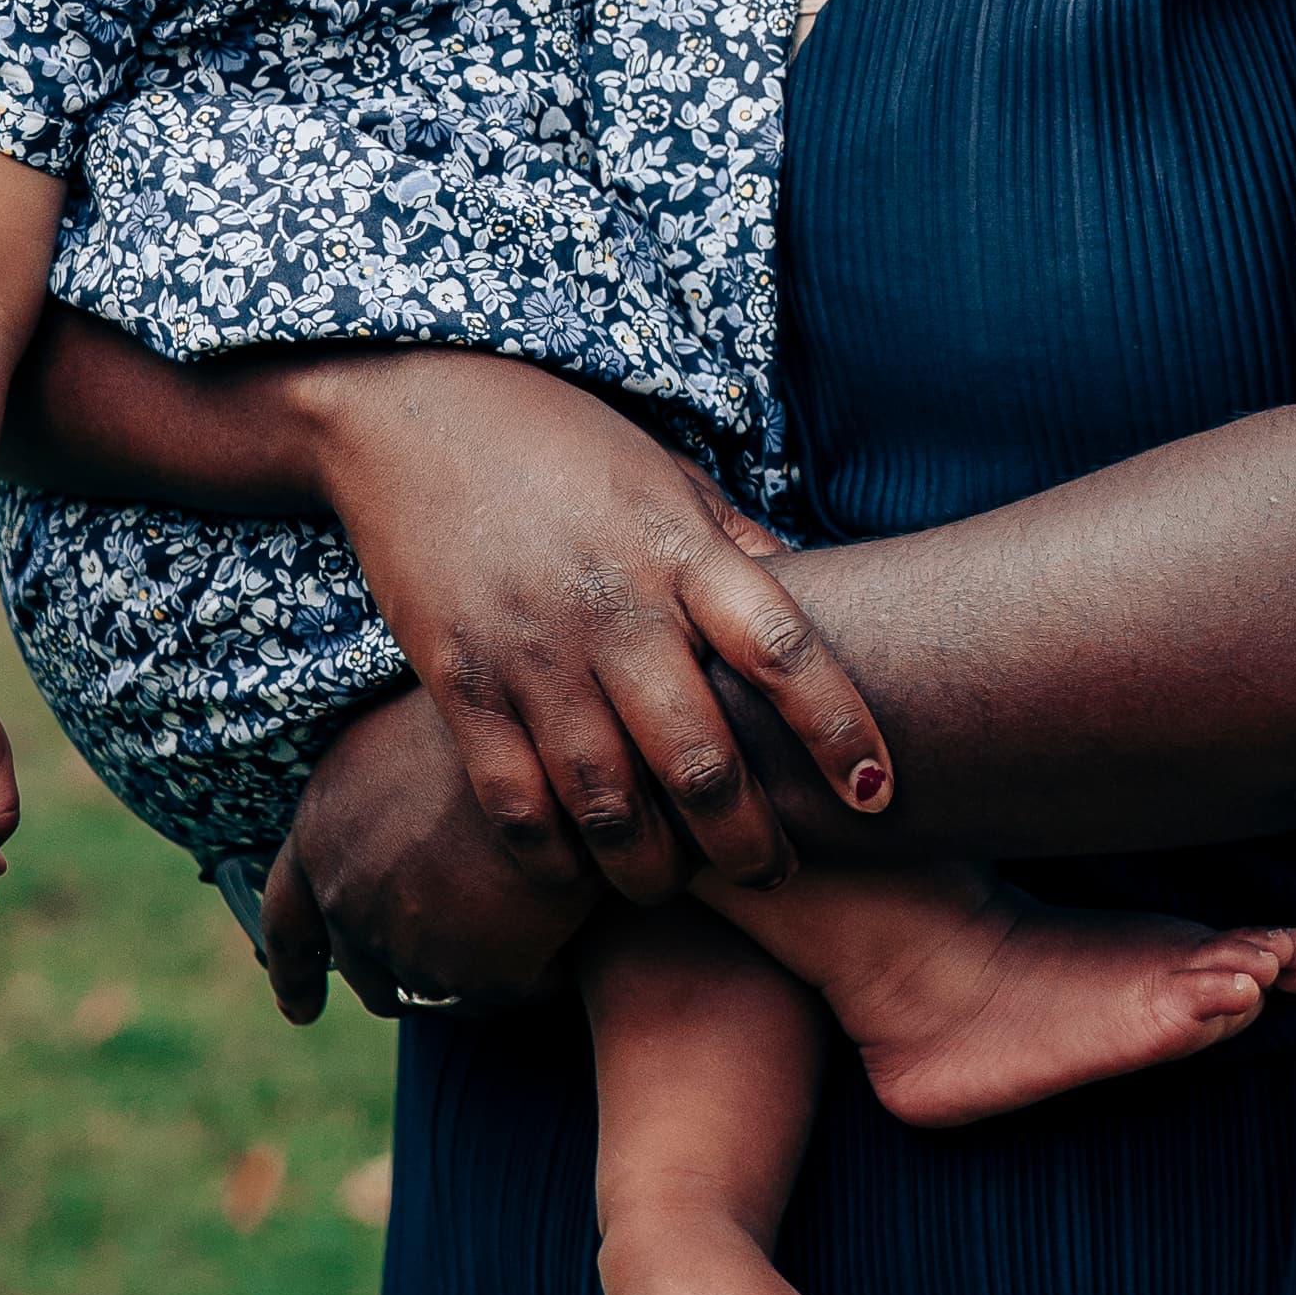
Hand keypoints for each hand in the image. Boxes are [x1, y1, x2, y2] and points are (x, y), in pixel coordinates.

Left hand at [255, 688, 588, 1023]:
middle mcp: (346, 895)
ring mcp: (405, 942)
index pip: (288, 923)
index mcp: (320, 835)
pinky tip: (573, 931)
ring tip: (535, 922)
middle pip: (369, 971)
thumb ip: (374, 808)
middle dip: (402, 976)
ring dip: (480, 968)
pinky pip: (509, 990)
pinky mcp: (474, 975)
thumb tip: (384, 848)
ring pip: (442, 986)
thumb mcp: (401, 742)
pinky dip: (540, 972)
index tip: (301, 1011)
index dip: (295, 973)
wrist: (560, 735)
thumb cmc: (490, 716)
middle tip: (454, 960)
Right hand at [304, 354, 894, 897]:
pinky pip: (514, 801)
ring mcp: (533, 652)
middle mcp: (615, 607)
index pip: (783, 650)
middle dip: (750, 841)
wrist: (416, 408)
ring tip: (682, 886)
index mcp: (683, 549)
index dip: (840, 730)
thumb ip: (743, 554)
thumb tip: (830, 616)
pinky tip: (584, 876)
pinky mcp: (461, 683)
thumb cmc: (569, 447)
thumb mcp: (674, 479)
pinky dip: (554, 859)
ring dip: (656, 868)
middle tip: (780, 875)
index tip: (880, 793)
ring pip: (609, 801)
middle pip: (701, 756)